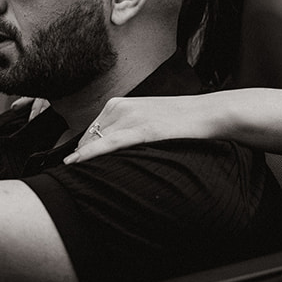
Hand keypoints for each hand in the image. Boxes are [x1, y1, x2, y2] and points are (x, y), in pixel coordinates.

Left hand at [65, 95, 218, 163]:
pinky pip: (108, 143)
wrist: (207, 113)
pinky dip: (88, 153)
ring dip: (84, 159)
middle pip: (88, 138)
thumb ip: (124, 129)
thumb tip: (107, 149)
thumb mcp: (144, 118)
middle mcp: (120, 107)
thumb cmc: (179, 120)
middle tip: (77, 177)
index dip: (82, 151)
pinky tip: (74, 162)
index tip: (76, 166)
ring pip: (94, 141)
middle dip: (82, 157)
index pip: (90, 132)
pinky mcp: (141, 129)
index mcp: (118, 104)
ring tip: (76, 178)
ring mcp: (130, 117)